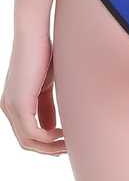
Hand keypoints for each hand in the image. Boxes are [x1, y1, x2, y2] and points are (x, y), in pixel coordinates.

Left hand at [0, 29, 66, 155]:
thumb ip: (46, 106)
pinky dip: (48, 139)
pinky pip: (32, 133)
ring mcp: (10, 107)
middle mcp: (7, 107)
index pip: (27, 132)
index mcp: (12, 103)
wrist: (34, 32)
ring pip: (28, 141)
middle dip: (48, 149)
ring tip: (69, 144)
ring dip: (50, 147)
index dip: (46, 142)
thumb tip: (52, 128)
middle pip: (27, 142)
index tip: (66, 142)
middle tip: (68, 148)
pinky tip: (63, 134)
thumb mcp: (46, 84)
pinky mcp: (18, 104)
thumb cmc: (44, 52)